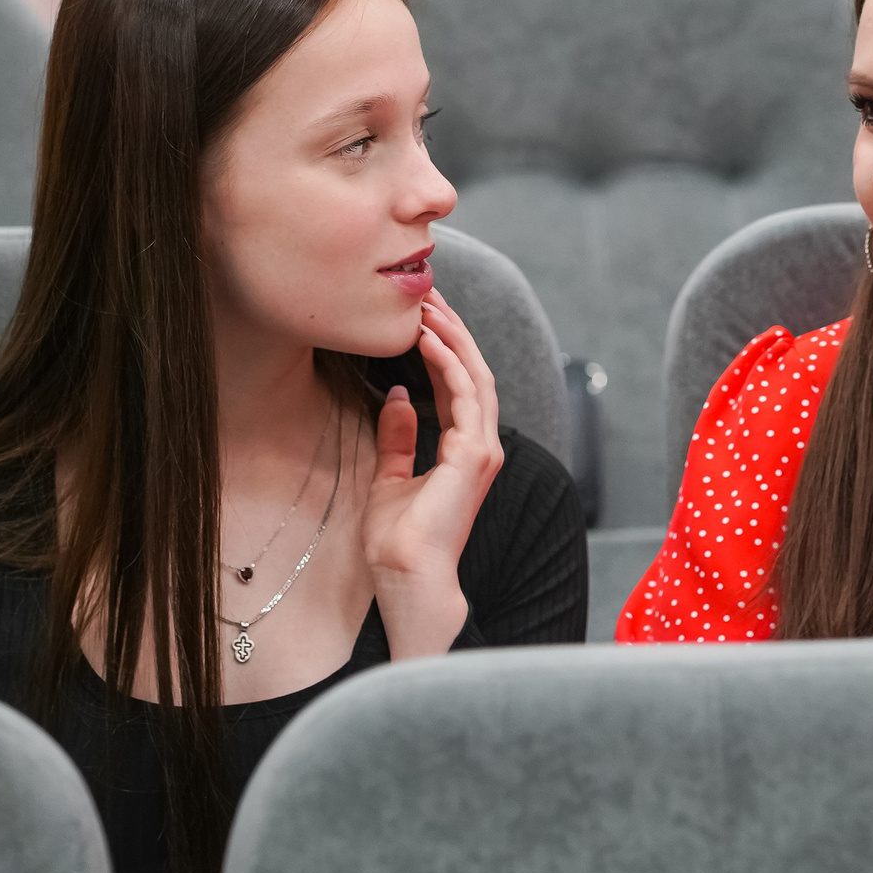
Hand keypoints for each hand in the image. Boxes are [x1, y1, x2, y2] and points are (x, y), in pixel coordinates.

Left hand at [364, 292, 502, 657]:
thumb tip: (396, 399)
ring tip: (427, 305)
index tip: (421, 317)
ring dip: (452, 336)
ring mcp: (482, 450)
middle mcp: (481, 446)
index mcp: (465, 452)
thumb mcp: (390, 478)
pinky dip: (448, 362)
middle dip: (452, 331)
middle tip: (428, 295)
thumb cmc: (400, 542)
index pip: (459, 386)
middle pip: (473, 372)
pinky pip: (465, 395)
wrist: (408, 577)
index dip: (443, 348)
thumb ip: (399, 438)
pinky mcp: (473, 455)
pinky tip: (427, 337)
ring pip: (475, 375)